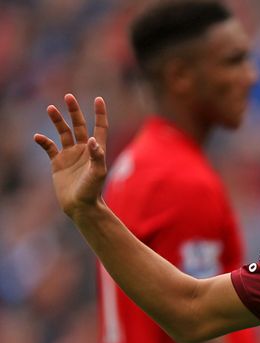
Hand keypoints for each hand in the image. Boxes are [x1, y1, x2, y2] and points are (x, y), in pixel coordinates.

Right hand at [33, 94, 108, 217]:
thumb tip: (91, 140)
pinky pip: (49, 147)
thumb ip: (97, 156)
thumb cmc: (92, 190)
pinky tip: (38, 137)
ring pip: (63, 132)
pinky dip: (43, 141)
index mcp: (96, 150)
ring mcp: (70, 155)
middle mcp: (83, 149)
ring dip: (57, 121)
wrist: (80, 206)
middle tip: (69, 97)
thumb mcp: (98, 173)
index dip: (99, 114)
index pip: (99, 127)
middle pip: (79, 125)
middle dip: (74, 111)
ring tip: (51, 108)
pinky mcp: (58, 163)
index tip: (98, 99)